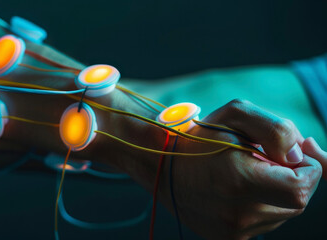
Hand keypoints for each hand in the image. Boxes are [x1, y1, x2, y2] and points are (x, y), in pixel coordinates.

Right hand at [165, 99, 322, 238]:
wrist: (162, 164)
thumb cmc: (200, 136)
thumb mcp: (235, 114)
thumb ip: (276, 129)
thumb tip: (298, 156)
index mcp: (238, 179)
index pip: (301, 187)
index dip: (310, 168)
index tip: (297, 154)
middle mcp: (236, 213)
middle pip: (297, 204)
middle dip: (296, 178)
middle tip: (277, 158)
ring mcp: (231, 230)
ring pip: (282, 215)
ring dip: (278, 192)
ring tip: (252, 172)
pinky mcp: (227, 238)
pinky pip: (264, 224)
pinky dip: (263, 205)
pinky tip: (243, 189)